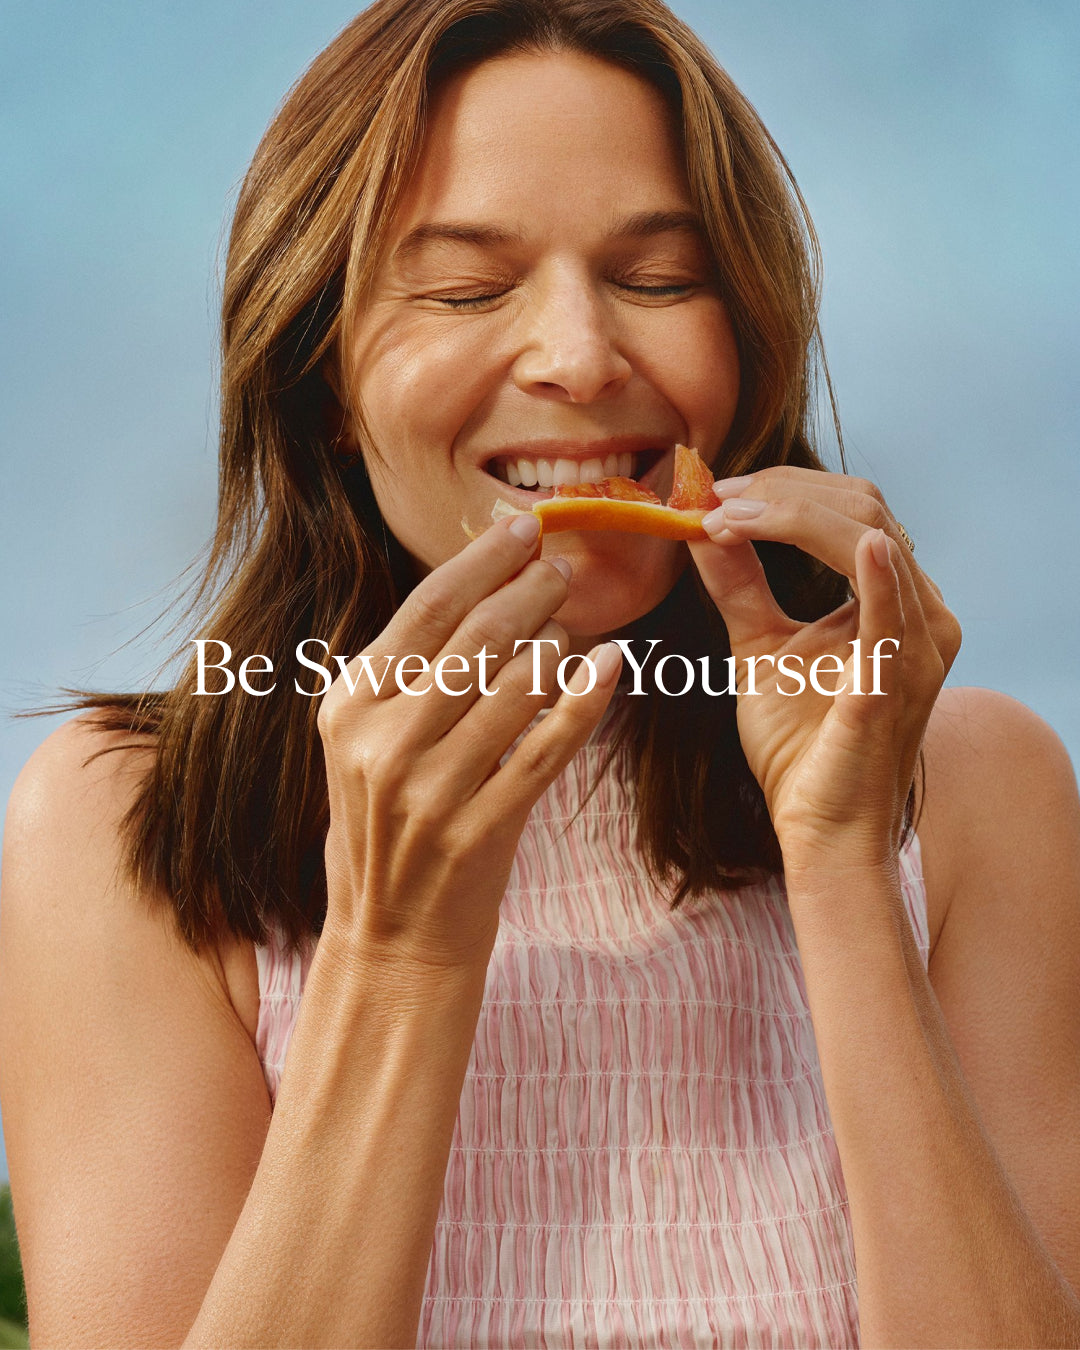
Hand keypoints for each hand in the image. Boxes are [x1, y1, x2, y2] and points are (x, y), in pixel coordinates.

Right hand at [317, 515, 620, 973]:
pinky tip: (611, 666)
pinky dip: (584, 701)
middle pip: (474, 638)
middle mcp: (382, 743)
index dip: (483, 561)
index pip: (426, 610)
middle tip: (564, 565)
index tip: (523, 529)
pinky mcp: (480, 831)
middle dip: (529, 589)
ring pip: (516, 686)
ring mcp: (431, 791)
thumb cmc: (388, 826)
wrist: (392, 938)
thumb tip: (483, 587)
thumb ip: (408, 673)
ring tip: (575, 619)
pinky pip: (546, 749)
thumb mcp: (367, 742)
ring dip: (558, 641)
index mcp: (349, 707)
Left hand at [689, 467, 960, 866]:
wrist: (818, 827)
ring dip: (794, 517)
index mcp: (896, 599)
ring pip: (872, 538)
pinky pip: (893, 617)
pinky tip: (859, 545)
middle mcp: (923, 612)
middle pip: (863, 508)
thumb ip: (737, 585)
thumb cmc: (799, 744)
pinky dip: (877, 575)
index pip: (850, 509)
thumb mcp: (759, 646)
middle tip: (713, 499)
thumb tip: (700, 524)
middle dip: (782, 492)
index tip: (714, 492)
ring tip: (726, 518)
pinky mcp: (897, 684)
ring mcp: (918, 646)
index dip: (783, 489)